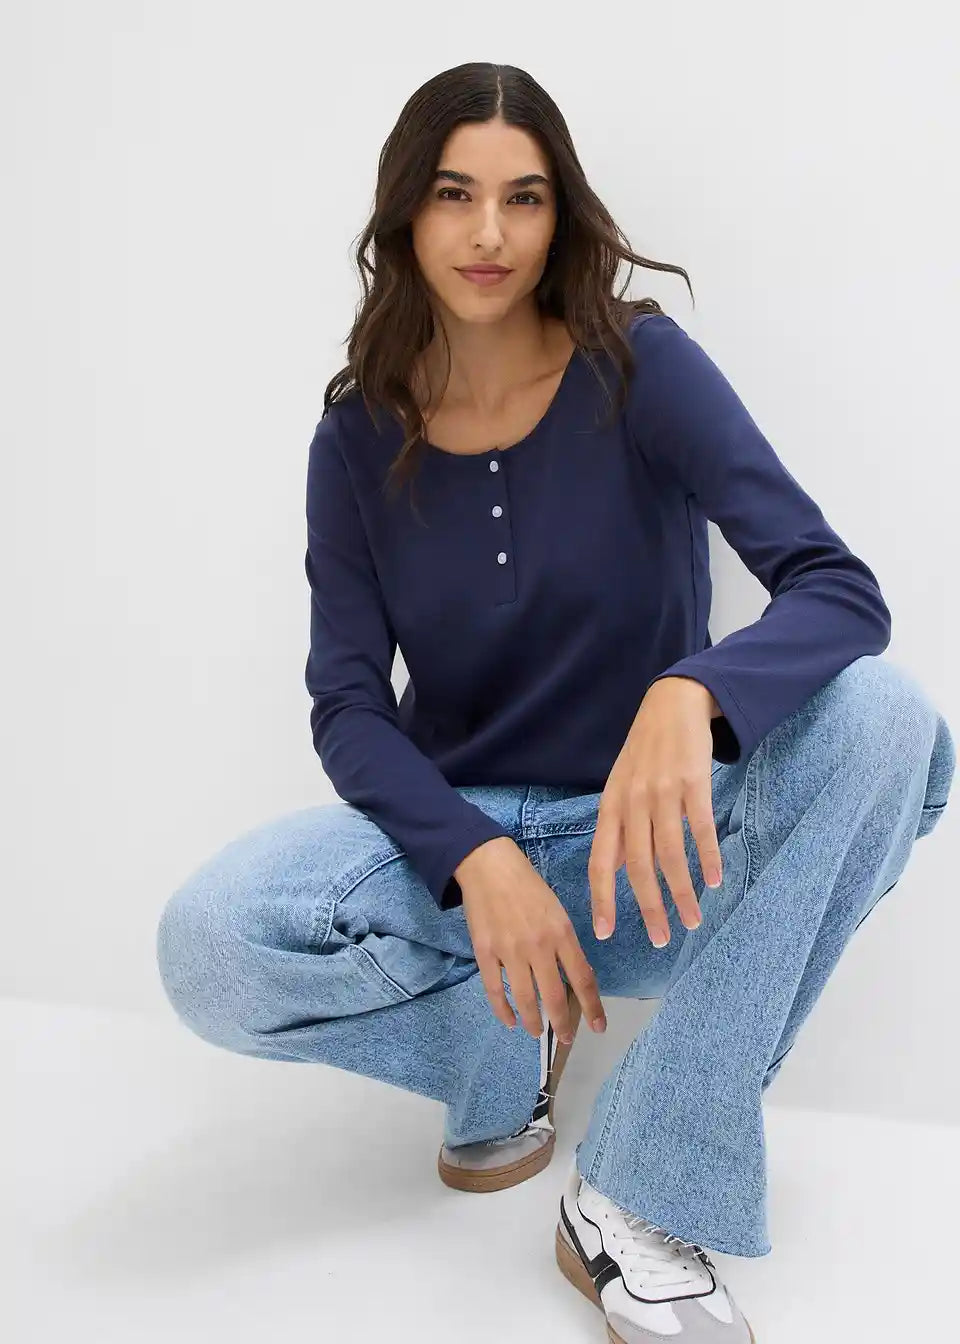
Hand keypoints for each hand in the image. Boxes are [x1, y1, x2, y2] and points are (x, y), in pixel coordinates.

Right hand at [454, 836, 607, 1039]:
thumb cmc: (527, 885)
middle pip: (554, 996)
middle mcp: (539, 946)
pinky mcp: (486, 953)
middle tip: (565, 1038)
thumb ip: (565, 943)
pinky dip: (503, 1011)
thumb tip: (574, 975)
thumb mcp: (557, 910)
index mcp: (561, 933)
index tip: (599, 1026)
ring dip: (533, 1022)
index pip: (583, 979)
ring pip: (525, 998)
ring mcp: (510, 951)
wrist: (489, 866)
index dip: (592, 1007)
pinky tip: (510, 1021)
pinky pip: (495, 990)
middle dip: (562, 1023)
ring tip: (537, 1034)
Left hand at [588, 677, 723, 946]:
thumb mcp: (622, 789)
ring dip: (683, 893)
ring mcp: (662, 792)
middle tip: (661, 940)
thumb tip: (618, 870)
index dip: (602, 899)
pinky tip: (714, 881)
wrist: (672, 704)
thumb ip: (621, 830)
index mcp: (611, 807)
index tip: (605, 933)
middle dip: (650, 908)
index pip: (600, 862)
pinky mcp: (693, 783)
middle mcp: (632, 803)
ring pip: (670, 854)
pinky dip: (707, 858)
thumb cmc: (645, 753)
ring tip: (693, 920)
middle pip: (639, 867)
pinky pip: (700, 830)